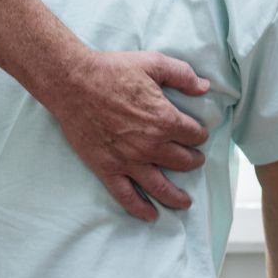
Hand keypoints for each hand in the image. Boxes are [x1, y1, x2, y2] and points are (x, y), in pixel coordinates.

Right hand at [48, 49, 209, 221]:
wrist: (73, 82)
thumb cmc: (112, 70)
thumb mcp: (153, 63)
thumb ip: (182, 75)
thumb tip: (204, 87)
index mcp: (164, 119)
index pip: (194, 135)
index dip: (199, 134)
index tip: (197, 133)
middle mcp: (150, 145)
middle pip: (183, 162)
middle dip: (193, 161)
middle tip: (194, 160)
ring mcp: (129, 160)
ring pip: (161, 187)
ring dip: (177, 196)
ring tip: (185, 202)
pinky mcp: (107, 168)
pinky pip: (127, 196)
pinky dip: (140, 208)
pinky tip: (151, 215)